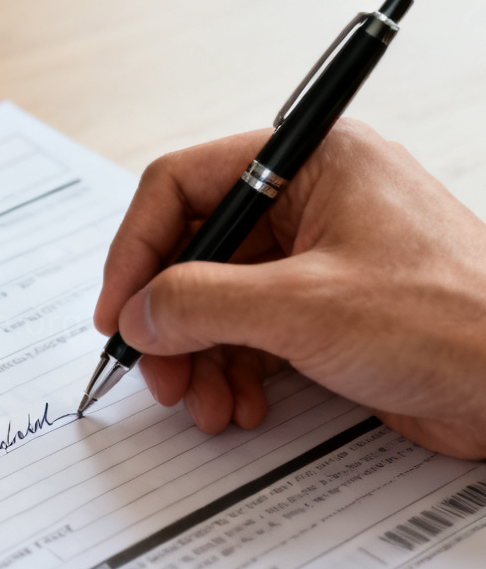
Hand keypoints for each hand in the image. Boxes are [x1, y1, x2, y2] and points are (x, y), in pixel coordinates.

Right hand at [94, 119, 485, 459]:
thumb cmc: (455, 324)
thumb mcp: (304, 307)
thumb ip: (200, 302)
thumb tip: (138, 312)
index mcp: (310, 163)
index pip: (183, 185)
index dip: (137, 249)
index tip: (117, 310)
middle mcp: (310, 202)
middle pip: (195, 251)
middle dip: (170, 320)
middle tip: (156, 373)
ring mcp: (317, 258)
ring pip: (217, 299)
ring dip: (198, 356)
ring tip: (203, 404)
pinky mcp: (326, 309)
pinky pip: (250, 332)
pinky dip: (233, 371)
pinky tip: (240, 405)